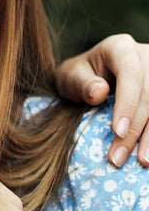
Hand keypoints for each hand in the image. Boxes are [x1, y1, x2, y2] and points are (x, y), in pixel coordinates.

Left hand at [54, 34, 148, 166]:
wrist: (87, 78)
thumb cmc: (77, 77)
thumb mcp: (69, 77)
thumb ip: (82, 84)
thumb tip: (100, 92)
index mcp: (120, 48)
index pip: (131, 75)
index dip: (128, 104)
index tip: (118, 131)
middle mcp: (145, 56)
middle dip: (136, 129)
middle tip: (119, 158)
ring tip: (143, 162)